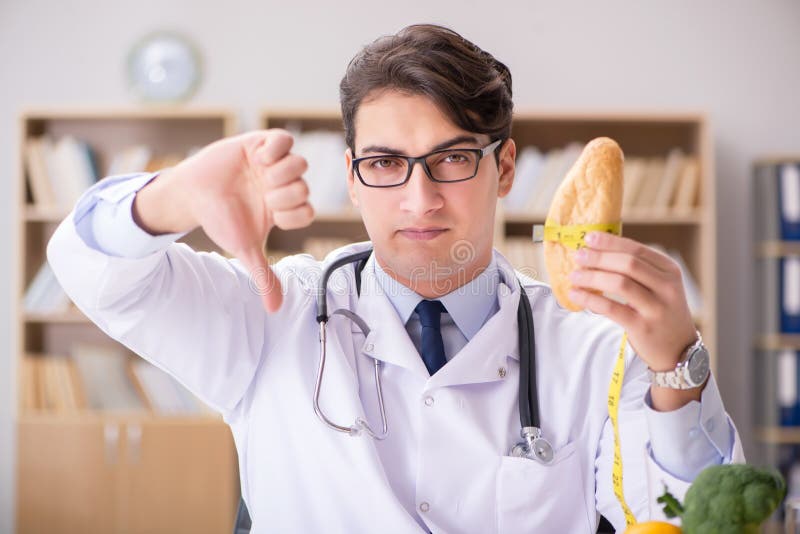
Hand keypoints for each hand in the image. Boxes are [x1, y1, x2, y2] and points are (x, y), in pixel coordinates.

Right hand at [135, 129, 313, 312]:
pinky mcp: (259, 144)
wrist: (192, 194)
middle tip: (264, 195)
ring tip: (261, 176)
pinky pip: (284, 139)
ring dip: (282, 173)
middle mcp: (282, 186)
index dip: (295, 215)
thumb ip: (263, 277)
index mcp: (283, 208)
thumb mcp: (244, 249)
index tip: (272, 216)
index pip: (308, 211)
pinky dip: (276, 149)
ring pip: (299, 163)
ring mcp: (272, 165)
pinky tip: (258, 159)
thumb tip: (275, 309)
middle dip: (285, 194)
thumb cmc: (220, 220)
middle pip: (304, 186)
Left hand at [566, 231, 696, 373]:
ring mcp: (656, 307)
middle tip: (578, 256)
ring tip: (574, 276)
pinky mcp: (642, 327)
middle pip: (628, 264)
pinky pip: (612, 308)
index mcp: (669, 270)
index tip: (589, 237)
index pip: (637, 250)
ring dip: (592, 277)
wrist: (678, 349)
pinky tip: (576, 295)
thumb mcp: (659, 286)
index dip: (610, 242)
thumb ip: (637, 270)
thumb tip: (597, 251)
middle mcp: (667, 287)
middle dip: (599, 257)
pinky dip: (590, 299)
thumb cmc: (661, 312)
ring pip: (620, 284)